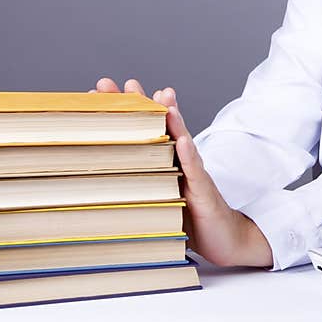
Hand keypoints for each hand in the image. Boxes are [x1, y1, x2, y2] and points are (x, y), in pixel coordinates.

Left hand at [90, 77, 272, 267]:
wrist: (225, 238)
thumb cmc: (189, 221)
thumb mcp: (158, 203)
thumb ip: (136, 190)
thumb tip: (96, 190)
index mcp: (163, 164)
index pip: (142, 131)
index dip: (126, 112)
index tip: (103, 93)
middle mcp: (179, 163)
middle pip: (161, 127)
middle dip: (145, 103)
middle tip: (128, 83)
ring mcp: (193, 174)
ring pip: (182, 140)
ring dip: (173, 118)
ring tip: (162, 98)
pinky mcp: (204, 191)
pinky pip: (196, 170)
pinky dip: (189, 154)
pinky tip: (183, 139)